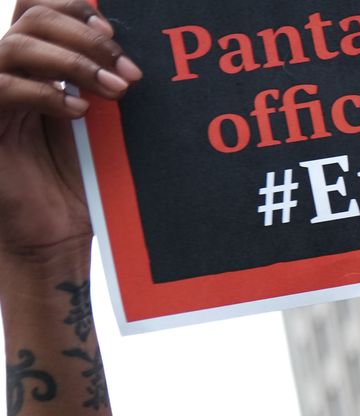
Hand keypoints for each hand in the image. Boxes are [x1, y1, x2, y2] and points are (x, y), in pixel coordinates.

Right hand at [0, 0, 139, 264]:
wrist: (54, 238)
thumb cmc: (81, 185)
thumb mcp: (101, 126)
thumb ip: (105, 85)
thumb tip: (135, 55)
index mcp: (36, 66)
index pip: (39, 8)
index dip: (76, 9)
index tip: (116, 34)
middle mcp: (8, 73)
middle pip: (30, 15)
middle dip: (85, 36)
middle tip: (127, 72)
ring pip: (14, 46)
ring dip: (73, 62)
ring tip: (115, 92)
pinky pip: (0, 88)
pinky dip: (44, 92)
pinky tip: (79, 112)